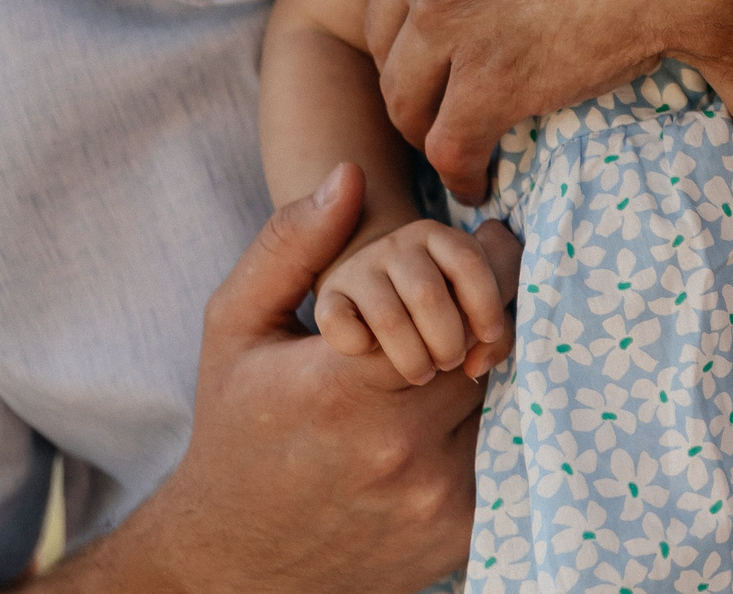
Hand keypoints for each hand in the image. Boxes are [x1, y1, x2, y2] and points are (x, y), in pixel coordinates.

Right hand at [45, 164, 516, 592]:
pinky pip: (500, 459)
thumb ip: (290, 247)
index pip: (457, 301)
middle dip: (482, 318)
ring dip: (486, 376)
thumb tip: (348, 176)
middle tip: (472, 302)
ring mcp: (432, 499)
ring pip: (500, 405)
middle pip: (486, 351)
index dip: (479, 267)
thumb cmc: (234, 429)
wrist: (232, 559)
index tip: (491, 242)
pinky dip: (484, 430)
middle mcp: (398, 449)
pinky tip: (448, 416)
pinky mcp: (456, 536)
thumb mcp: (237, 328)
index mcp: (344, 387)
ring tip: (460, 355)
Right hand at [317, 219, 520, 384]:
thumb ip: (497, 332)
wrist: (378, 297)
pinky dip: (358, 346)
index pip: (468, 261)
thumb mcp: (473, 306)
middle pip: (428, 294)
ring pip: (389, 318)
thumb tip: (477, 364)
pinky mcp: (328, 298)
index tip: (491, 335)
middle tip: (451, 361)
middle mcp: (396, 244)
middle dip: (448, 340)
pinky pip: (340, 326)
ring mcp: (359, 268)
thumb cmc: (441, 308)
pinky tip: (372, 351)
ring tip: (423, 372)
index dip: (486, 303)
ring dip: (413, 357)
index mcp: (437, 236)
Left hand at [362, 0, 732, 199]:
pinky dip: (462, 168)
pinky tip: (481, 178)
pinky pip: (450, 145)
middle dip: (413, 58)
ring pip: (407, 91)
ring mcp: (449, 17)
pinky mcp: (490, 82)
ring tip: (458, 130)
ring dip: (430, 117)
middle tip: (448, 80)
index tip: (439, 19)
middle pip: (387, 28)